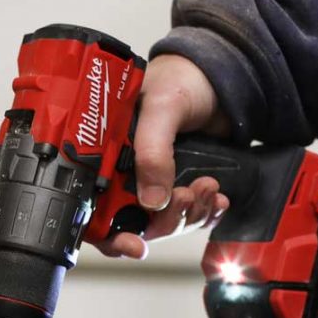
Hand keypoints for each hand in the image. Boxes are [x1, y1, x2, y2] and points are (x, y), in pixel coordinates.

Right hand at [97, 54, 231, 259]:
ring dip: (189, 214)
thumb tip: (151, 200)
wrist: (223, 73)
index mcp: (105, 157)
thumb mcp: (162, 107)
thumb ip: (153, 152)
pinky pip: (190, 216)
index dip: (109, 235)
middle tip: (183, 197)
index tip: (133, 245)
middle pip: (133, 224)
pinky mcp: (181, 184)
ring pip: (165, 223)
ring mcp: (154, 181)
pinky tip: (215, 197)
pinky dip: (206, 214)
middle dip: (163, 221)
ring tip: (206, 186)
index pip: (94, 210)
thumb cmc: (182, 76)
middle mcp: (125, 174)